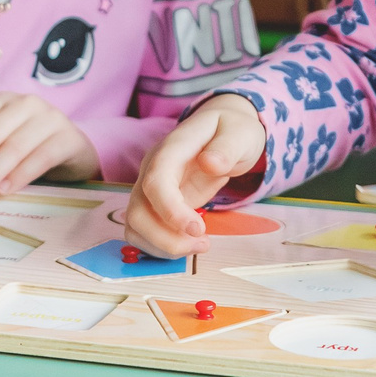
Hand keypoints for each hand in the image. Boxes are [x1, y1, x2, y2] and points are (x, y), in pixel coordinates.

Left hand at [0, 94, 97, 205]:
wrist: (75, 152)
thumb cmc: (30, 151)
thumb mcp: (0, 147)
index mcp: (0, 102)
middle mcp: (23, 103)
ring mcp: (49, 118)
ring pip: (11, 146)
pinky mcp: (68, 137)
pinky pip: (40, 157)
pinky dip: (19, 175)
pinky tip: (5, 191)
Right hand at [125, 95, 265, 256]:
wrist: (222, 130)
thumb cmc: (231, 130)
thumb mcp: (240, 132)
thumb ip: (227, 148)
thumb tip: (210, 163)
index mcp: (172, 149)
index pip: (155, 181)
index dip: (170, 210)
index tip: (198, 230)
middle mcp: (152, 168)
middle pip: (138, 211)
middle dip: (166, 238)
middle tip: (203, 245)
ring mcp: (150, 187)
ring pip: (135, 225)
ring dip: (162, 245)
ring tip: (199, 246)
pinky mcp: (155, 203)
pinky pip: (143, 230)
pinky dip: (160, 245)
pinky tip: (187, 245)